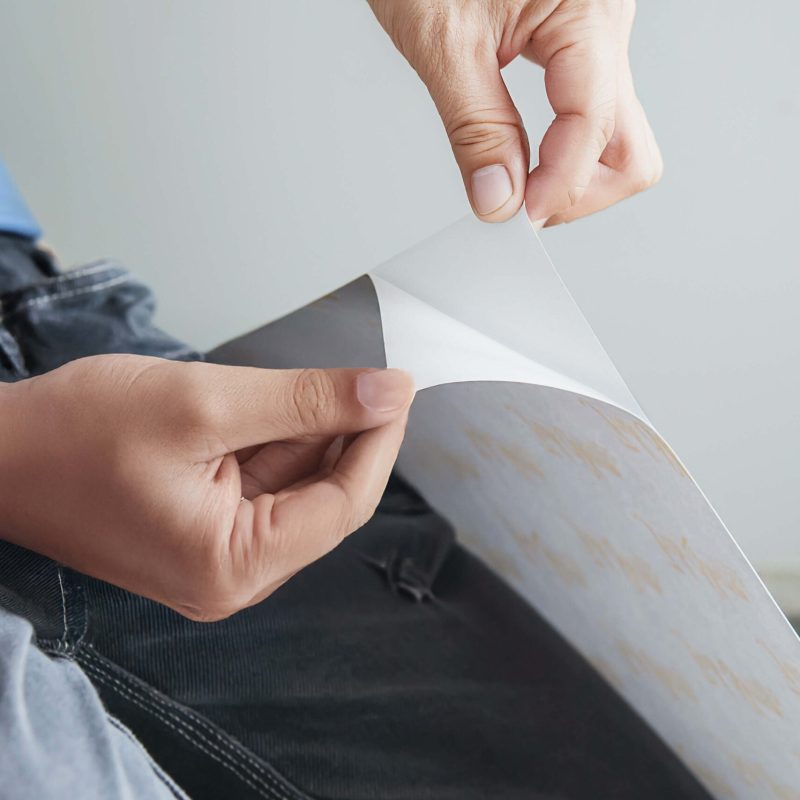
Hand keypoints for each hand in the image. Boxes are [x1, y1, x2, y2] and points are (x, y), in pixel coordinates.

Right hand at [0, 355, 413, 620]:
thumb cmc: (75, 433)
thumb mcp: (205, 404)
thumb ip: (305, 401)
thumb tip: (386, 392)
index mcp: (233, 566)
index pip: (344, 504)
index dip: (379, 440)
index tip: (397, 387)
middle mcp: (232, 577)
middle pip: (324, 497)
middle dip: (345, 433)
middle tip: (361, 376)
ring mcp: (217, 557)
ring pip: (296, 486)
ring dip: (307, 432)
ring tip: (292, 387)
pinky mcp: (204, 532)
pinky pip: (263, 485)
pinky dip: (276, 441)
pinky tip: (267, 408)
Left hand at [369, 0, 661, 225]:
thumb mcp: (443, 38)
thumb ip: (476, 127)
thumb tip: (499, 200)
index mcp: (588, 13)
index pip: (595, 133)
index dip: (554, 190)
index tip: (512, 219)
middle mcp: (607, 24)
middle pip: (628, 148)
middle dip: (576, 193)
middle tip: (519, 208)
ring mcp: (597, 35)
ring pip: (615, 137)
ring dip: (568, 175)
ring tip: (511, 182)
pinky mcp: (578, 42)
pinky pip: (589, 113)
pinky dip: (558, 148)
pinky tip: (519, 155)